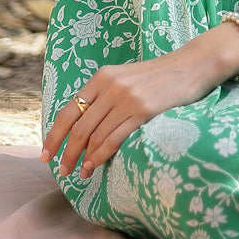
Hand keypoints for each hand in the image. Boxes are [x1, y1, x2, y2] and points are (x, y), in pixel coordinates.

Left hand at [40, 47, 220, 178]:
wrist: (192, 65)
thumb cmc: (160, 76)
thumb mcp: (126, 78)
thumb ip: (105, 96)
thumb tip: (85, 128)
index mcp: (102, 76)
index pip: (68, 110)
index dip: (54, 135)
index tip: (46, 154)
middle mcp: (110, 86)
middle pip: (78, 127)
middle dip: (66, 153)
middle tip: (62, 171)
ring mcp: (126, 98)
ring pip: (94, 136)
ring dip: (83, 159)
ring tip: (80, 173)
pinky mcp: (143, 110)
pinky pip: (114, 139)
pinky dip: (100, 156)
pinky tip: (95, 166)